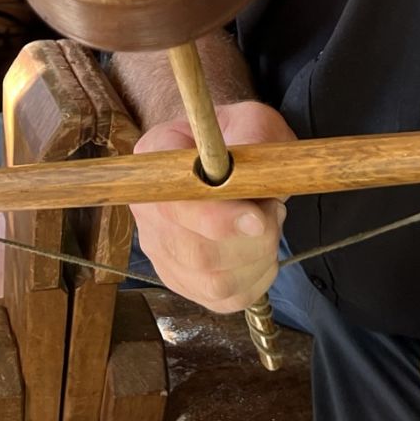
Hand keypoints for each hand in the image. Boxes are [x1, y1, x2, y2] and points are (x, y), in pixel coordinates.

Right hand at [131, 100, 294, 313]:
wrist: (229, 158)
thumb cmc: (239, 137)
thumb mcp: (252, 121)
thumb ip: (253, 140)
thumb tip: (252, 180)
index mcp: (153, 160)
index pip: (172, 203)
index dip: (215, 219)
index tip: (257, 217)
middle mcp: (147, 209)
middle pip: (197, 253)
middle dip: (253, 241)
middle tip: (273, 210)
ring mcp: (161, 250)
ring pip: (213, 281)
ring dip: (258, 258)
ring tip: (267, 225)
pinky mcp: (183, 280)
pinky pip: (224, 299)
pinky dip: (257, 279)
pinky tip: (260, 250)